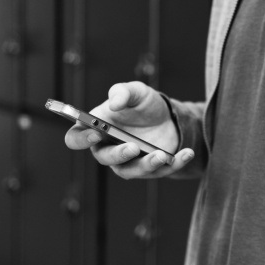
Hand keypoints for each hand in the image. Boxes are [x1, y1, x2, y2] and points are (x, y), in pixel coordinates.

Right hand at [64, 81, 194, 178]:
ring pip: (131, 171)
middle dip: (118, 155)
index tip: (96, 133)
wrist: (168, 116)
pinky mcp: (151, 169)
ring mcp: (129, 162)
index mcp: (96, 129)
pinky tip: (187, 152)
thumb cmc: (143, 104)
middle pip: (105, 158)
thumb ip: (122, 92)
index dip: (82, 139)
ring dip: (146, 165)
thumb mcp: (136, 92)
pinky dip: (175, 163)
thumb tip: (113, 104)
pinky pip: (161, 171)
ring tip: (161, 155)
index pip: (76, 138)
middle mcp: (109, 149)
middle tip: (133, 147)